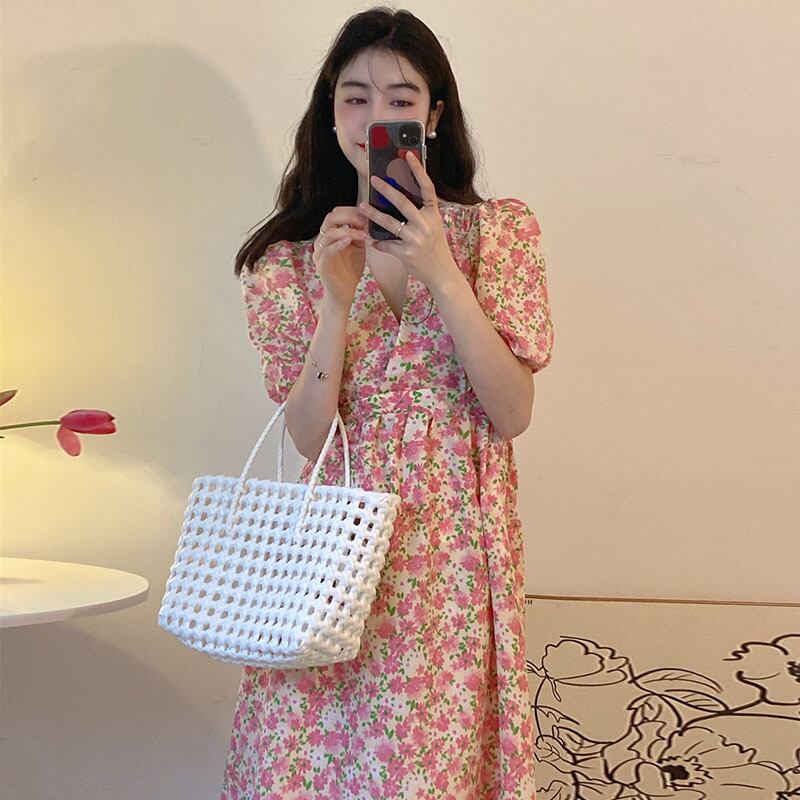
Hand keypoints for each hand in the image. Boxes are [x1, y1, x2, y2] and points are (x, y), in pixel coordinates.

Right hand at [313, 206, 368, 309]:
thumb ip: (359, 233)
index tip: (366, 214)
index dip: (350, 210)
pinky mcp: (322, 265)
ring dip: (347, 231)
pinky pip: (326, 251)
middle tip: (363, 221)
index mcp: (330, 235)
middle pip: (330, 218)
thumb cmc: (350, 270)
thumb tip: (367, 217)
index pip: (335, 213)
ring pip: (329, 233)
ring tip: (363, 235)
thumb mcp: (358, 248)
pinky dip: (337, 244)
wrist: (344, 293)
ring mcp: (320, 253)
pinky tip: (348, 241)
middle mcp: (322, 240)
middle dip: (348, 216)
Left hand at [360, 152, 459, 290]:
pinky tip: (372, 240)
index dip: (418, 170)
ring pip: (390, 223)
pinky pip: (387, 244)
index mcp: (433, 214)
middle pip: (403, 202)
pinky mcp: (406, 254)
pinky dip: (379, 242)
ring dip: (374, 214)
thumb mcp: (433, 227)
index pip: (426, 187)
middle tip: (373, 179)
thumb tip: (399, 197)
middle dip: (386, 189)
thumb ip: (421, 213)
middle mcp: (426, 225)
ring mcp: (416, 240)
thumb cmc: (435, 248)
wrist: (442, 273)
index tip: (408, 154)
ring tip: (362, 206)